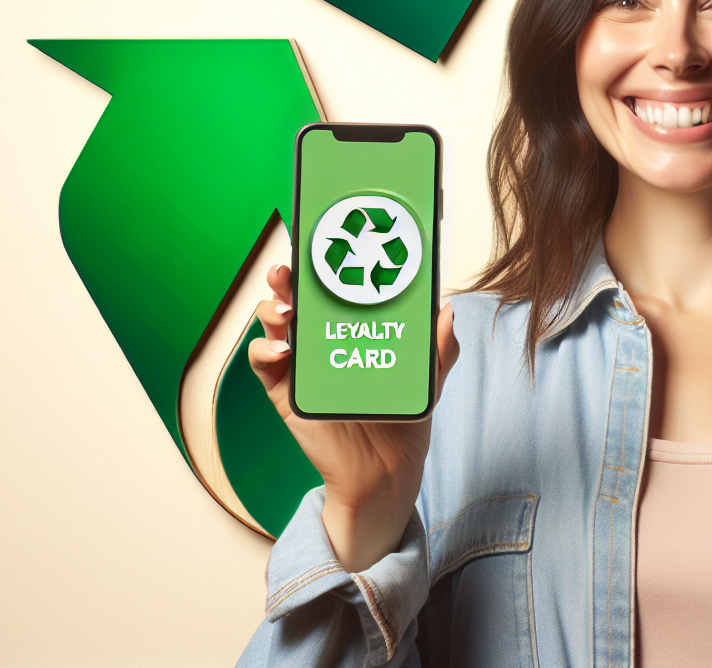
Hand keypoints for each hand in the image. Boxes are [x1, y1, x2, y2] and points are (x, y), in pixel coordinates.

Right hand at [248, 264, 459, 570]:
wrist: (389, 468)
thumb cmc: (404, 416)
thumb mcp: (429, 376)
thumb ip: (439, 346)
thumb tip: (446, 310)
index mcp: (352, 327)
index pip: (333, 287)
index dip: (323, 264)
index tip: (322, 243)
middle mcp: (321, 339)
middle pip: (296, 298)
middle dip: (287, 277)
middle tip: (289, 268)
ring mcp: (302, 365)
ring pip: (275, 325)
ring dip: (271, 308)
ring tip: (284, 307)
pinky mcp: (287, 393)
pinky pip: (265, 366)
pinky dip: (265, 351)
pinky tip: (281, 349)